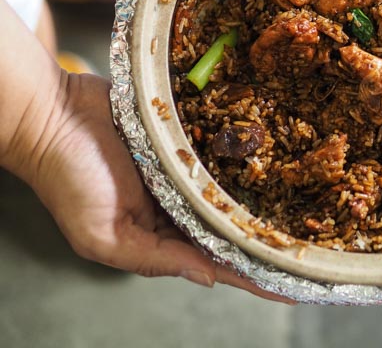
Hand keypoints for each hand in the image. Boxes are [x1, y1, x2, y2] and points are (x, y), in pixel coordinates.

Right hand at [26, 71, 292, 303]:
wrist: (52, 113)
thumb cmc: (68, 177)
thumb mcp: (103, 234)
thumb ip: (155, 259)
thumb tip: (209, 279)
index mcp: (160, 234)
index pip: (217, 261)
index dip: (254, 276)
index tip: (294, 287)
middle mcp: (179, 203)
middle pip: (232, 225)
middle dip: (266, 238)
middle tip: (310, 247)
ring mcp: (186, 169)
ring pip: (233, 187)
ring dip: (264, 195)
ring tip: (306, 207)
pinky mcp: (188, 136)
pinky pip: (223, 147)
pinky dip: (246, 154)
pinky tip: (277, 156)